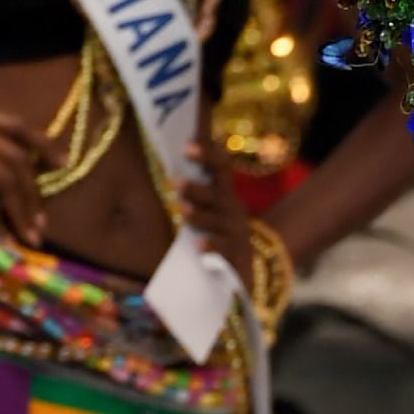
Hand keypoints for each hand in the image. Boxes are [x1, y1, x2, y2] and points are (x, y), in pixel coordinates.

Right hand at [0, 107, 50, 246]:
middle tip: (43, 222)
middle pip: (19, 160)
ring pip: (10, 182)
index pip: (18, 127)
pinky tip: (3, 235)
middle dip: (35, 193)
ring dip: (23, 212)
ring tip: (31, 234)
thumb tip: (19, 180)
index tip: (64, 164)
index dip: (44, 144)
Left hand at [180, 139, 254, 287]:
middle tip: (173, 182)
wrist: (247, 267)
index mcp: (225, 194)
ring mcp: (236, 231)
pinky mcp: (236, 255)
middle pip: (217, 194)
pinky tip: (197, 245)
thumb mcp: (209, 212)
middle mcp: (233, 209)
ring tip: (181, 211)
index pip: (222, 167)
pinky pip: (223, 248)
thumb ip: (194, 195)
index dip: (207, 155)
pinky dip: (211, 245)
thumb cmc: (216, 235)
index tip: (187, 146)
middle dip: (196, 187)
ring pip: (218, 220)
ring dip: (199, 215)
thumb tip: (166, 171)